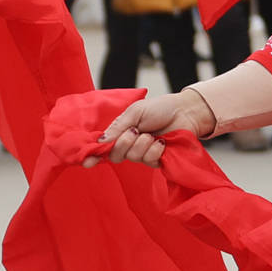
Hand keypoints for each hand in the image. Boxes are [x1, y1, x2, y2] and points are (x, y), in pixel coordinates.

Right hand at [88, 89, 215, 166]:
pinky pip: (149, 161)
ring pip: (132, 158)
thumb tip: (101, 141)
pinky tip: (161, 142)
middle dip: (124, 143)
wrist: (184, 112)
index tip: (87, 162)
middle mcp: (128, 145)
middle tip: (135, 131)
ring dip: (143, 144)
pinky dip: (155, 149)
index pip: (102, 147)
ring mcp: (142, 154)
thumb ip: (118, 127)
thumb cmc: (160, 108)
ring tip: (152, 134)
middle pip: (115, 155)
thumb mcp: (135, 112)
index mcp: (120, 132)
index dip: (93, 155)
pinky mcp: (156, 160)